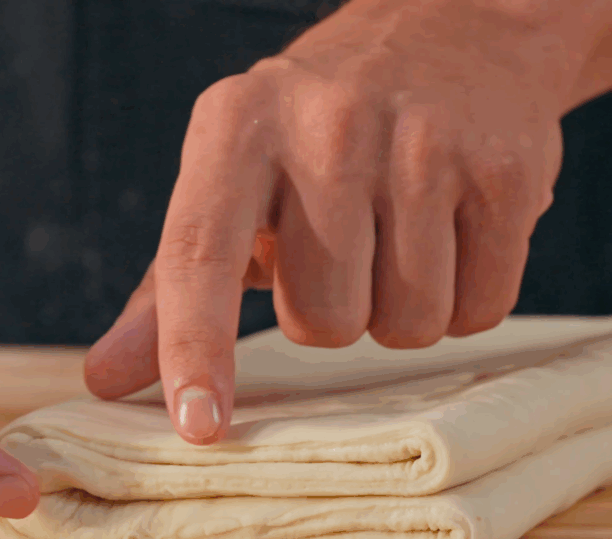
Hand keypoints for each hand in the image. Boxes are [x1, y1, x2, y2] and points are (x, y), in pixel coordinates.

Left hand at [85, 0, 572, 443]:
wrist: (454, 32)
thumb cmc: (317, 135)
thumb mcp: (231, 184)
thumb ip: (167, 289)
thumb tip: (105, 381)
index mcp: (236, 125)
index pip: (200, 254)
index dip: (195, 347)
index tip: (199, 426)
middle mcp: (325, 123)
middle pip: (321, 321)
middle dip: (330, 312)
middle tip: (343, 249)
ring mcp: (423, 142)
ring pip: (404, 324)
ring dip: (398, 312)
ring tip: (398, 238)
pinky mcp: (505, 168)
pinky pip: (480, 310)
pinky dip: (465, 301)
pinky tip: (455, 236)